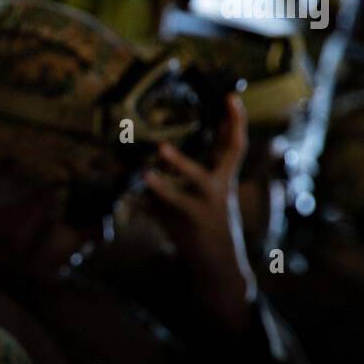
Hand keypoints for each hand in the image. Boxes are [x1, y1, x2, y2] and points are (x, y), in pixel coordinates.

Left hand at [143, 94, 256, 335]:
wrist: (220, 266)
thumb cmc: (209, 222)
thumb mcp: (208, 194)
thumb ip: (188, 172)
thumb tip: (162, 144)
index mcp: (225, 180)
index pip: (235, 147)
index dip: (235, 122)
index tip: (230, 97)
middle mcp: (217, 194)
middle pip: (203, 175)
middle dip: (183, 162)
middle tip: (163, 146)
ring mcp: (201, 214)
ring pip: (178, 200)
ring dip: (161, 188)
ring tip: (143, 175)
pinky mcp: (184, 230)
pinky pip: (158, 217)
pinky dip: (141, 208)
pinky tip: (128, 200)